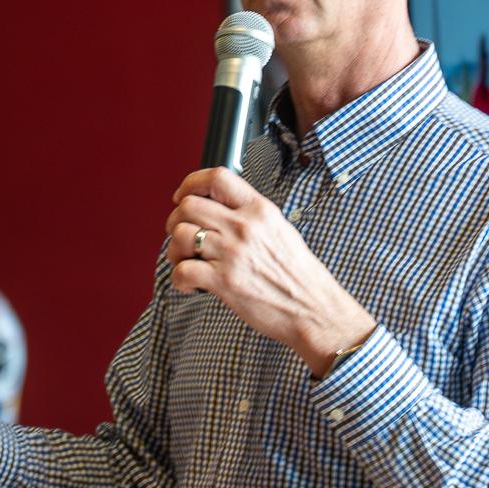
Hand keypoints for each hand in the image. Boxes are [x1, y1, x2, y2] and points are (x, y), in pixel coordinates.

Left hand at [165, 167, 375, 376]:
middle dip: (176, 220)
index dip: (191, 183)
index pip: (217, 177)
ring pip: (181, 235)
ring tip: (186, 262)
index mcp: (260, 210)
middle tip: (182, 236)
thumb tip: (219, 208)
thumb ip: (250, 215)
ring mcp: (233, 253)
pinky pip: (182, 270)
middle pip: (188, 205)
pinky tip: (191, 285)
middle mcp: (244, 227)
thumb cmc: (299, 276)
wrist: (313, 310)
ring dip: (175, 250)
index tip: (182, 196)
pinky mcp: (224, 281)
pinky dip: (179, 279)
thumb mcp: (281, 230)